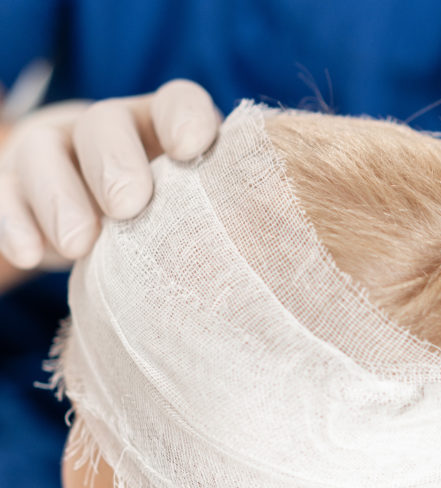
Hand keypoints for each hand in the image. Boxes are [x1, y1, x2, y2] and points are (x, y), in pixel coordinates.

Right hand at [0, 79, 218, 270]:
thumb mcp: (192, 221)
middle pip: (104, 125)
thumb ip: (210, 221)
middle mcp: (109, 130)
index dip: (184, 119)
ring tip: (79, 246)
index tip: (190, 149)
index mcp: (163, 130)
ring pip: (45, 154)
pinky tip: (32, 254)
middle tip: (128, 206)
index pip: (176, 104)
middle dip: (115, 163)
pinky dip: (17, 224)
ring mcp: (55, 154)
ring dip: (61, 198)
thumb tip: (240, 251)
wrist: (97, 235)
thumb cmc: (166, 230)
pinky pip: (6, 196)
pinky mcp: (15, 186)